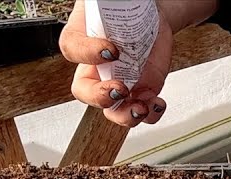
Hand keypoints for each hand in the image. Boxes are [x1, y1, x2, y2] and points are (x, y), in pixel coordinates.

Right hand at [58, 0, 173, 126]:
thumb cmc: (122, 8)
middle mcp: (97, 67)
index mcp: (82, 40)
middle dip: (100, 97)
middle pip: (85, 92)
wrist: (150, 16)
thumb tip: (103, 2)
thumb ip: (101, 6)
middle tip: (119, 89)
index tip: (111, 50)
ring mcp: (119, 82)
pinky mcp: (141, 90)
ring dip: (126, 115)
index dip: (87, 53)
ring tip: (141, 106)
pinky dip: (152, 113)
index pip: (72, 49)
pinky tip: (158, 102)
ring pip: (112, 111)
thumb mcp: (106, 3)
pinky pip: (141, 111)